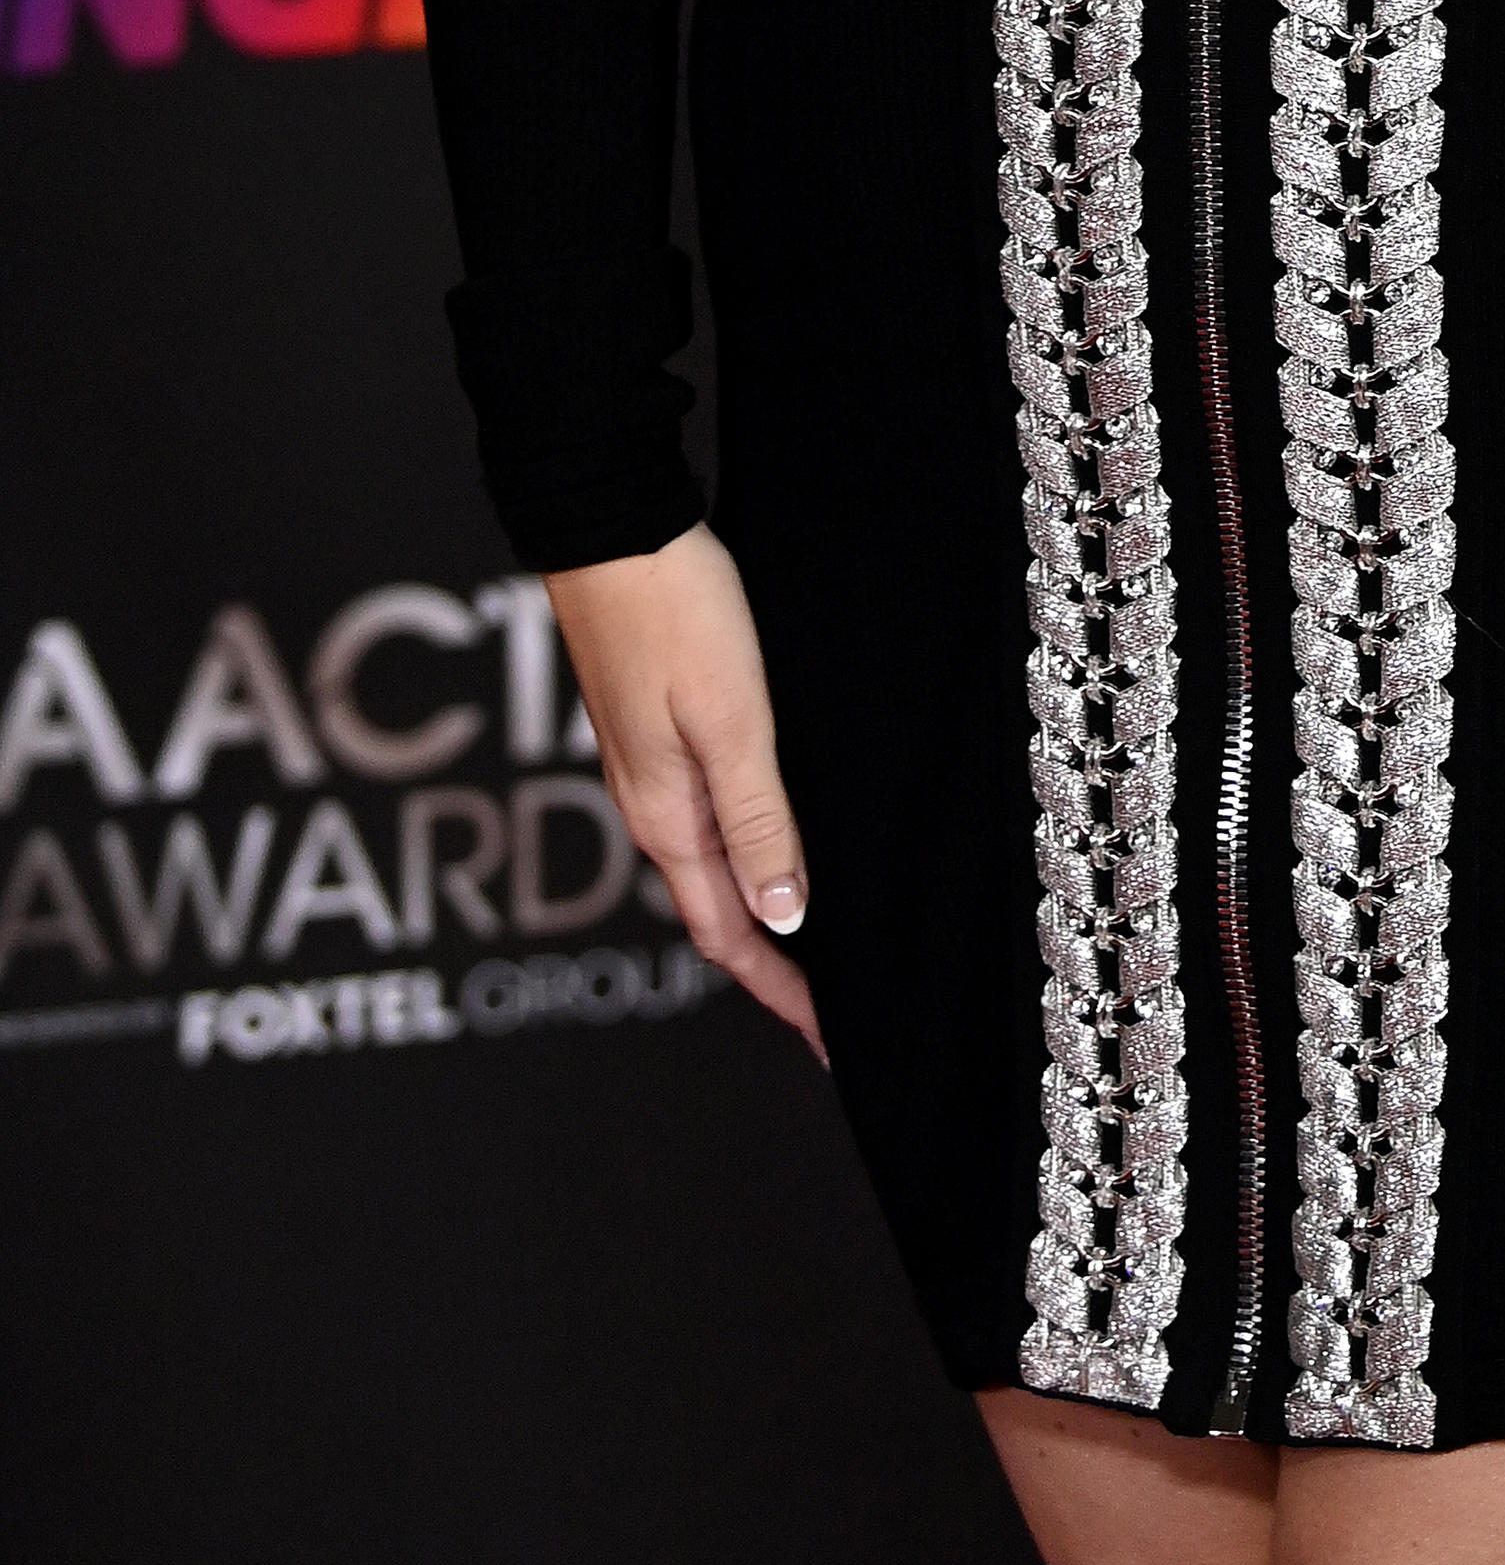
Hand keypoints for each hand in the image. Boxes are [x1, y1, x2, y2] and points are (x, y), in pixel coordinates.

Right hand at [547, 520, 825, 1056]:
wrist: (609, 524)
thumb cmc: (675, 612)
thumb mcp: (733, 722)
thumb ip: (759, 821)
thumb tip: (785, 920)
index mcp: (669, 817)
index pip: (729, 935)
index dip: (782, 992)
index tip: (831, 1039)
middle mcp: (651, 804)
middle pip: (716, 911)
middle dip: (774, 965)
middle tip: (835, 1005)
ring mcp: (648, 765)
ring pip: (709, 864)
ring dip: (758, 908)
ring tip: (816, 938)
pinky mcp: (655, 725)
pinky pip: (703, 815)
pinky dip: (743, 850)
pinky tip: (775, 838)